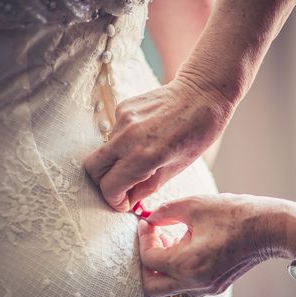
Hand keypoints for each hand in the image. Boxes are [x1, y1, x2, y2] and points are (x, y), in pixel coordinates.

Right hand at [84, 77, 232, 211]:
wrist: (202, 92)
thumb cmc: (198, 132)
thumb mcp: (176, 168)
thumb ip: (147, 187)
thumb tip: (130, 201)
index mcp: (145, 156)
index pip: (110, 186)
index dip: (115, 200)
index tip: (124, 203)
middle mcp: (128, 136)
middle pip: (93, 168)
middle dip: (103, 183)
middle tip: (122, 187)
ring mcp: (123, 119)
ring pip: (103, 150)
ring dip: (115, 161)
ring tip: (139, 160)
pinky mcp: (123, 106)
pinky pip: (113, 133)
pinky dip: (122, 143)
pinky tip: (143, 139)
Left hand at [137, 194, 295, 296]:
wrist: (271, 228)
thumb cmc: (235, 214)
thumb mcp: (194, 205)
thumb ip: (164, 211)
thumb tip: (148, 217)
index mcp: (186, 264)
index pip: (148, 259)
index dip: (143, 238)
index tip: (148, 222)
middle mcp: (194, 283)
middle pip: (152, 286)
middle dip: (146, 261)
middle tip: (154, 238)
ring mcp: (206, 288)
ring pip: (169, 291)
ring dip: (162, 270)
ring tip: (170, 243)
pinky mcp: (216, 287)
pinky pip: (186, 287)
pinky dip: (177, 273)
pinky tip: (186, 249)